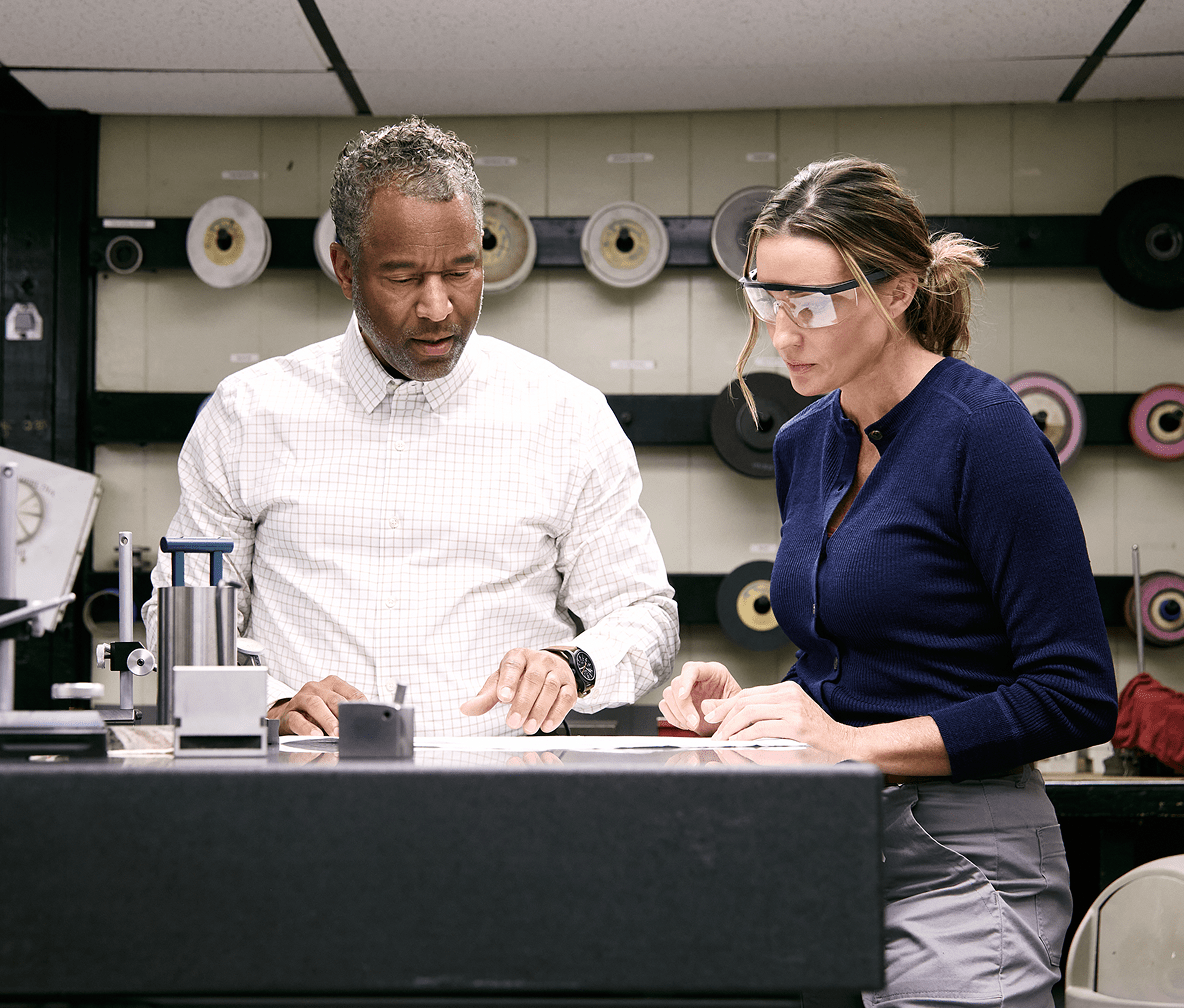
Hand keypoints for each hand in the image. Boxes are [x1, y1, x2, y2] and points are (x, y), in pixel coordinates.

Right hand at [267, 675, 366, 735]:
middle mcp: (316, 687)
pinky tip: (315, 735)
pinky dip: (307, 728)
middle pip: (334, 699)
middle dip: (343, 715)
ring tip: (335, 734)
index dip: (360, 707)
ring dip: (327, 720)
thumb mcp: (332, 710)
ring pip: (315, 704)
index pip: (352, 693)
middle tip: (349, 730)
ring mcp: (301, 698)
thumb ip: (346, 713)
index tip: (366, 720)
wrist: (287, 718)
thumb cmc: (316, 714)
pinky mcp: (288, 713)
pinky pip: (297, 719)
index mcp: (332, 684)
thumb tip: (362, 726)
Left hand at [459, 648, 577, 734]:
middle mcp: (539, 661)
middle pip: (533, 679)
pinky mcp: (569, 684)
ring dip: (539, 710)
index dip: (508, 681)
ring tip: (529, 728)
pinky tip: (546, 725)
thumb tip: (466, 709)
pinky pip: (566, 697)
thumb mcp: (501, 681)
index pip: (513, 665)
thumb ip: (486, 696)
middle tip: (513, 722)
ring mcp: (556, 671)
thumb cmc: (522, 675)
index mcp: (519, 656)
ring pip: (550, 689)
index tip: (503, 697)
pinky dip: (557, 713)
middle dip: (523, 703)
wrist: (551, 667)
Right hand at [658, 661, 742, 735]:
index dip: (685, 681)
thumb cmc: (737, 708)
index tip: (683, 695)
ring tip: (693, 724)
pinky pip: (665, 706)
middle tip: (694, 722)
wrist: (733, 721)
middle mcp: (696, 679)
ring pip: (668, 695)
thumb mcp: (736, 704)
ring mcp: (686, 690)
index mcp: (712, 672)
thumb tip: (704, 707)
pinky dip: (673, 717)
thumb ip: (722, 705)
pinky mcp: (678, 703)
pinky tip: (686, 724)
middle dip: (683, 705)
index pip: (692, 669)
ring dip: (678, 713)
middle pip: (676, 684)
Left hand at [702, 680, 857, 752]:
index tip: (712, 715)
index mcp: (785, 689)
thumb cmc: (815, 732)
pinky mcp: (796, 724)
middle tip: (713, 730)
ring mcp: (792, 707)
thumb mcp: (789, 715)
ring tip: (723, 738)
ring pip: (749, 712)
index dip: (726, 704)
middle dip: (724, 715)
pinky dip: (745, 735)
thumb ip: (764, 713)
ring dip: (731, 726)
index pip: (748, 693)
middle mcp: (788, 693)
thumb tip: (734, 715)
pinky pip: (761, 728)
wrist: (842, 741)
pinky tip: (737, 742)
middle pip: (745, 700)